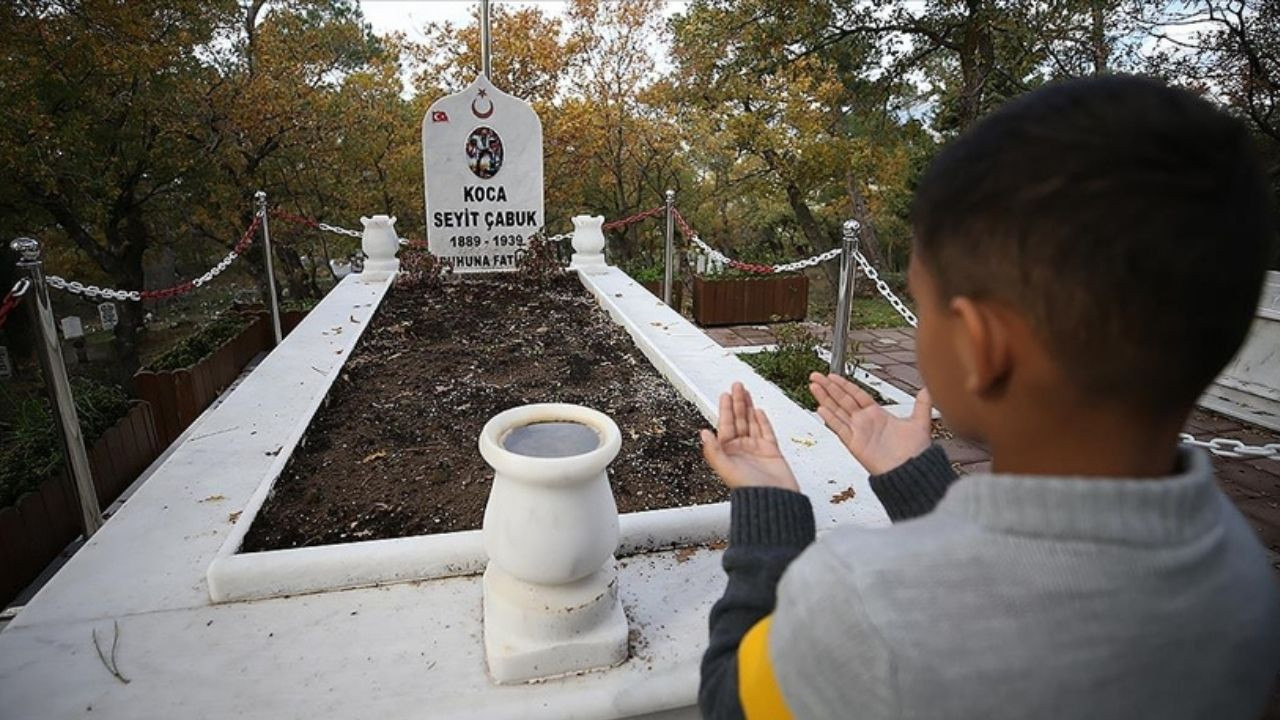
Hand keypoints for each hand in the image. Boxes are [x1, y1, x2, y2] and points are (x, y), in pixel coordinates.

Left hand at [700, 382, 798, 491]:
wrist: (775, 500)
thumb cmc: (750, 490)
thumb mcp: (726, 469)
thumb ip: (713, 451)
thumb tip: (702, 433)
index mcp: (728, 452)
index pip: (725, 425)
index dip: (725, 409)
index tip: (725, 394)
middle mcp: (741, 449)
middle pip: (739, 420)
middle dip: (738, 402)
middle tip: (737, 386)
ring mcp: (756, 449)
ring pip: (751, 422)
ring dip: (748, 407)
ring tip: (746, 392)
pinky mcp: (772, 451)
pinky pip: (766, 431)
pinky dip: (762, 420)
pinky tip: (759, 411)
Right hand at [808, 372, 932, 474]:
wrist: (911, 470)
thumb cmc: (915, 451)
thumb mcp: (920, 422)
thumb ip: (922, 404)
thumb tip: (928, 388)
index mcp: (877, 414)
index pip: (856, 394)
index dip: (844, 384)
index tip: (832, 376)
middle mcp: (865, 421)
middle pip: (842, 399)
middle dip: (828, 387)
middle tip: (816, 376)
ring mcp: (858, 431)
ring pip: (837, 411)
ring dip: (824, 398)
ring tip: (813, 386)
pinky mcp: (854, 443)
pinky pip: (839, 428)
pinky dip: (830, 419)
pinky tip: (820, 408)